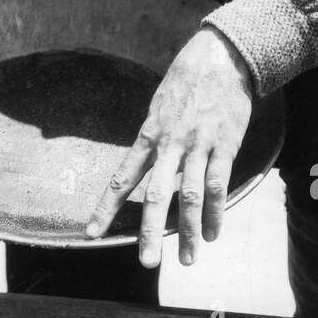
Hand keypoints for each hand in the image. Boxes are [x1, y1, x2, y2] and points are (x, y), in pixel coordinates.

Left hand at [86, 26, 253, 267]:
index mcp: (148, 134)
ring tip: (186, 258)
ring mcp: (198, 145)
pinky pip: (219, 184)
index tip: (93, 233)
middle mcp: (169, 144)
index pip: (122, 177)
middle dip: (149, 230)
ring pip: (189, 196)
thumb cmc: (187, 81)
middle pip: (154, 194)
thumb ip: (153, 138)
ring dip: (188, 231)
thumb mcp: (159, 106)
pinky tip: (212, 233)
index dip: (106, 207)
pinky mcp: (224, 145)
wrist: (220, 56)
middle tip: (146, 262)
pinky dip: (215, 212)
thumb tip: (145, 166)